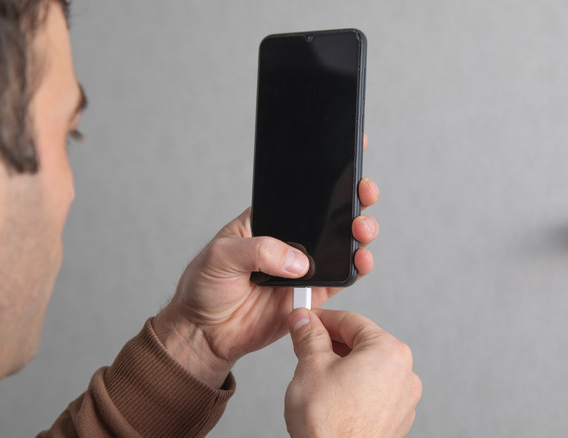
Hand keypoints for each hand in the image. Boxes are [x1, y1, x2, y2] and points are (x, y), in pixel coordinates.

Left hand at [153, 137, 378, 387]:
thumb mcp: (221, 256)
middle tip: (363, 192)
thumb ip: (258, 251)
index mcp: (268, 221)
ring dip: (360, 232)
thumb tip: (297, 260)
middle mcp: (291, 240)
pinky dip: (357, 268)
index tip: (346, 161)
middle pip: (331, 214)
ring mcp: (305, 267)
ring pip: (343, 244)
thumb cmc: (204, 288)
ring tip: (362, 228)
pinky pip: (342, 278)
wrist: (205, 333)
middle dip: (353, 199)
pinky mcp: (313, 294)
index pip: (300, 194)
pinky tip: (361, 260)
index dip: (324, 177)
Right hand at [285, 308, 421, 437]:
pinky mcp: (396, 420)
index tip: (306, 319)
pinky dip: (355, 388)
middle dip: (333, 343)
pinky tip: (334, 398)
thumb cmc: (329, 424)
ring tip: (317, 376)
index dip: (323, 318)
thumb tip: (304, 320)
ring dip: (344, 366)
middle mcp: (404, 374)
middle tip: (306, 345)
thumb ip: (309, 336)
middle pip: (363, 344)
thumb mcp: (311, 366)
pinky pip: (375, 392)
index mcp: (389, 352)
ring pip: (369, 369)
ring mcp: (403, 400)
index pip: (352, 321)